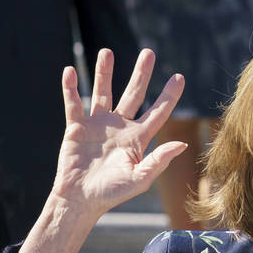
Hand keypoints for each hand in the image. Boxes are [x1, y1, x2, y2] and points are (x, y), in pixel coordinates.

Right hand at [50, 48, 186, 221]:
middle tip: (149, 52)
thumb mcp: (140, 179)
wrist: (80, 200)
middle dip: (141, 73)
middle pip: (133, 94)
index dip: (169, 95)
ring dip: (104, 72)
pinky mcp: (76, 127)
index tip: (179, 77)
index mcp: (138, 139)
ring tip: (107, 52)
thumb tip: (181, 144)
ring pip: (103, 92)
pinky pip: (73, 103)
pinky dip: (71, 88)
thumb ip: (159, 160)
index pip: (158, 112)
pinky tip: (71, 71)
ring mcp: (98, 125)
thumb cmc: (112, 193)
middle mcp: (120, 127)